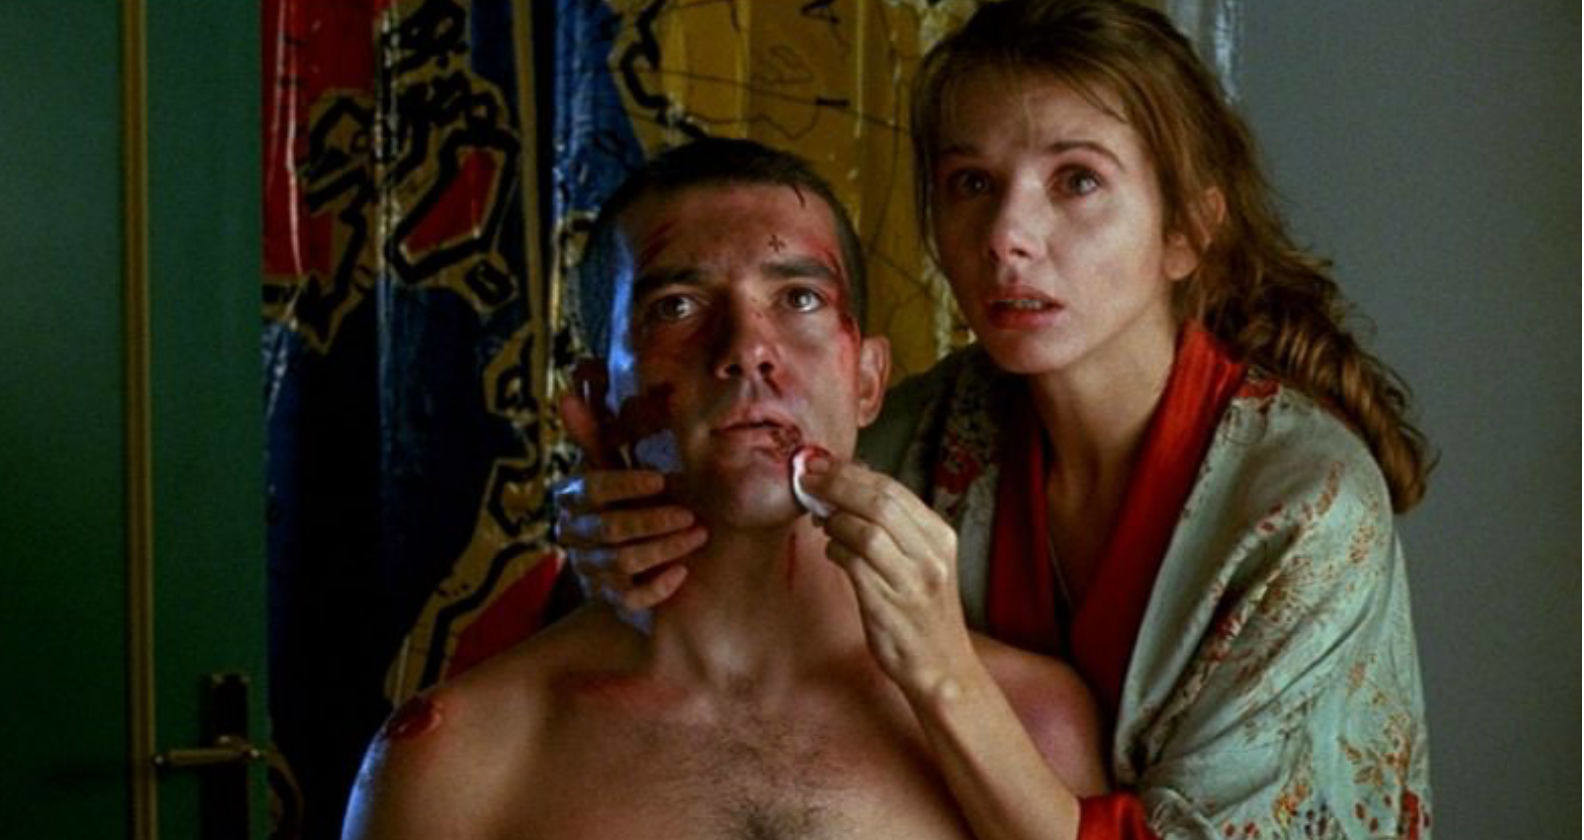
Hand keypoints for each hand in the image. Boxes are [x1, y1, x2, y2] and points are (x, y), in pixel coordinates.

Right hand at [554, 388, 705, 609]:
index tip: (661, 480)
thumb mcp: (608, 466)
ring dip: (664, 548)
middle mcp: (573, 535)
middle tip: (690, 513)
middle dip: (653, 521)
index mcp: (571, 498)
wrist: (620, 553)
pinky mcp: (609, 599)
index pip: (592, 490)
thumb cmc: (619, 498)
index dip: (625, 484)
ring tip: (698, 534)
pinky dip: (658, 587)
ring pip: (622, 563)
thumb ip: (592, 432)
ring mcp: (589, 569)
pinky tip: (682, 572)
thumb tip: (567, 393)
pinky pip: (630, 600)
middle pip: (609, 529)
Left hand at [799, 452, 979, 700]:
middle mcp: (930, 555)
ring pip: (864, 530)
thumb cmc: (925, 612)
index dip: (852, 472)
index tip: (822, 465)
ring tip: (820, 520)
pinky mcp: (887, 604)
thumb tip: (848, 488)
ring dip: (833, 520)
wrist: (943, 668)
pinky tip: (831, 552)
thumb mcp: (924, 562)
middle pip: (878, 502)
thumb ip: (894, 528)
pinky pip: (852, 563)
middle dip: (836, 485)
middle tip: (807, 479)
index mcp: (941, 537)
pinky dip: (834, 550)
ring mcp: (911, 580)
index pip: (894, 489)